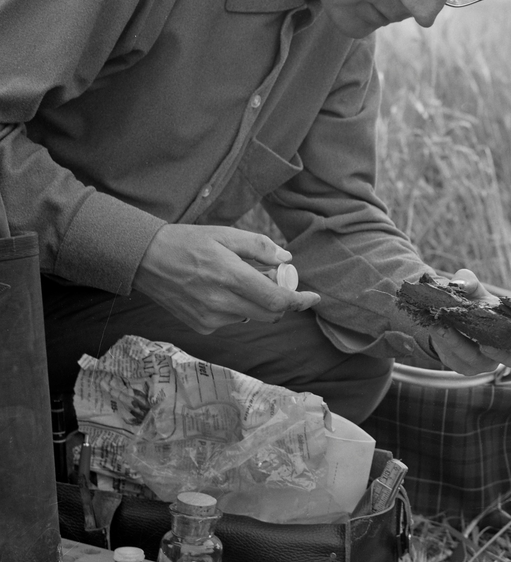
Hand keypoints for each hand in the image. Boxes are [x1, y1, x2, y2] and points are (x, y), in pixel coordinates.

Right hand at [134, 225, 319, 333]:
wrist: (145, 259)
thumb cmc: (188, 242)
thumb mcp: (225, 234)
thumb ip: (259, 247)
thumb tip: (286, 261)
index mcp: (230, 276)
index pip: (276, 300)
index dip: (299, 301)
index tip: (313, 298)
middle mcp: (221, 302)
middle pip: (270, 314)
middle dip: (281, 300)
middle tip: (273, 279)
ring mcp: (210, 318)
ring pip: (252, 317)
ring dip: (257, 303)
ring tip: (239, 279)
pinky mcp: (202, 326)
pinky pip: (233, 320)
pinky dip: (237, 307)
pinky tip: (220, 290)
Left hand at [429, 268, 510, 372]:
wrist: (446, 316)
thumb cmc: (470, 302)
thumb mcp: (471, 288)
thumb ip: (468, 281)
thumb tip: (460, 284)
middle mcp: (504, 350)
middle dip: (499, 352)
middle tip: (484, 343)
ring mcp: (484, 362)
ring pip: (478, 361)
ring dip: (460, 345)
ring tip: (444, 327)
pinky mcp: (463, 366)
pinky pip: (456, 360)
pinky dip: (446, 345)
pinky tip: (437, 328)